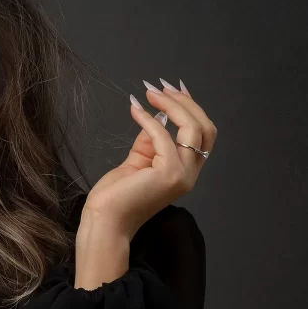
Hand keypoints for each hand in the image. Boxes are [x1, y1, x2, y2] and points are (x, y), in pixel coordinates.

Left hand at [81, 79, 216, 240]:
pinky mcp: (168, 173)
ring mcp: (182, 175)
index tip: (172, 90)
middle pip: (204, 127)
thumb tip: (157, 116)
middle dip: (185, 102)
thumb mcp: (138, 161)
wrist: (105, 221)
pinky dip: (149, 119)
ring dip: (171, 104)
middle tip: (160, 87)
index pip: (203, 134)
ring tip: (150, 93)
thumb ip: (150, 141)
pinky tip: (135, 109)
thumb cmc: (116, 197)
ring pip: (192, 128)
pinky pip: (163, 136)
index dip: (191, 109)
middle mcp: (190, 174)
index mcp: (186, 172)